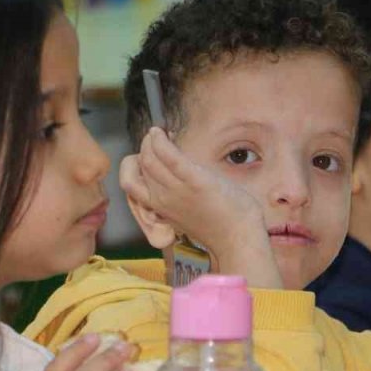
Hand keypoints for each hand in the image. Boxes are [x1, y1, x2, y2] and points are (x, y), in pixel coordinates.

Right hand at [121, 128, 281, 287]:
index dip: (138, 165)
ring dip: (151, 141)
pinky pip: (168, 157)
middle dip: (144, 147)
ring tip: (161, 134)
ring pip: (147, 159)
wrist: (238, 238)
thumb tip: (174, 175)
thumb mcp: (188, 211)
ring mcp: (176, 190)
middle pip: (138, 166)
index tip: (153, 154)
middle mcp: (161, 199)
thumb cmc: (219, 225)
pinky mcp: (194, 181)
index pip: (132, 181)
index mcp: (158, 207)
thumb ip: (176, 195)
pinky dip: (159, 141)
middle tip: (160, 139)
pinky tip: (160, 132)